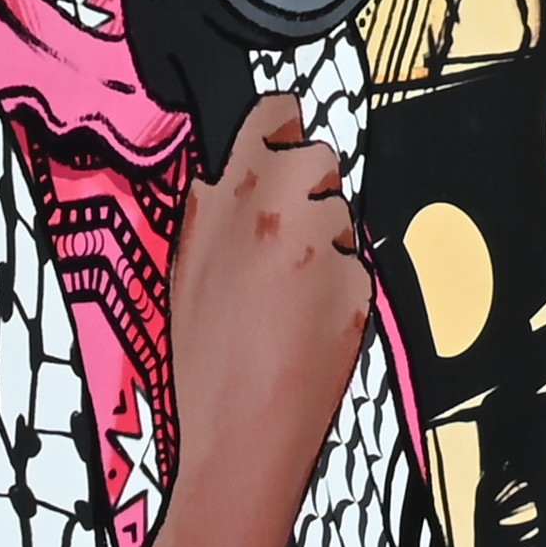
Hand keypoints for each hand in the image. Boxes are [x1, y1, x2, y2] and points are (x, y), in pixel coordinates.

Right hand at [159, 98, 375, 546]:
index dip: (277, 125)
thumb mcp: (184, 263)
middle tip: (276, 234)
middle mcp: (290, 210)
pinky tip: (306, 316)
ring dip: (321, 235)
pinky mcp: (362, 286)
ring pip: (340, 213)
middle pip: (319, 159)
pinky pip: (354, 263)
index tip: (275, 136)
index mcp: (236, 194)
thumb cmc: (204, 359)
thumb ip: (212, 203)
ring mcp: (331, 248)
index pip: (278, 112)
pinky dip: (337, 280)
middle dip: (303, 186)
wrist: (245, 434)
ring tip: (284, 288)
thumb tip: (226, 166)